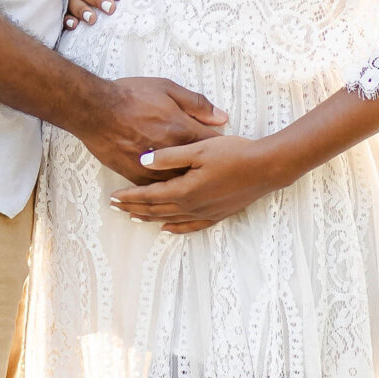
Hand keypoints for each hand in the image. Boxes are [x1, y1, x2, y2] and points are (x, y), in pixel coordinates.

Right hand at [77, 76, 227, 182]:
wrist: (94, 109)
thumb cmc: (130, 96)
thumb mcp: (168, 89)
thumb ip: (197, 104)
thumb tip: (222, 118)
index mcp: (183, 130)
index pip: (213, 144)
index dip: (220, 145)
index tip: (222, 146)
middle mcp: (171, 154)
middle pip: (199, 167)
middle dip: (206, 165)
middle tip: (209, 163)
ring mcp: (153, 168)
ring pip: (179, 182)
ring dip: (187, 179)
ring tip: (192, 177)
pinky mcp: (136, 177)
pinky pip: (158, 188)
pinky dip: (165, 185)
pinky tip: (169, 182)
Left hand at [109, 134, 280, 232]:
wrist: (266, 168)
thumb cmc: (234, 153)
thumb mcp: (198, 149)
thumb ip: (169, 156)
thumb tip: (143, 160)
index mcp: (185, 190)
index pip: (149, 195)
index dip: (129, 197)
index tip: (112, 197)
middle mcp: (192, 206)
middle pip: (156, 209)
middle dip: (134, 208)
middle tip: (115, 208)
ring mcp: (205, 213)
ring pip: (170, 219)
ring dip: (150, 218)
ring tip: (133, 217)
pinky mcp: (218, 214)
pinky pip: (191, 226)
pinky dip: (176, 228)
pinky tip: (168, 228)